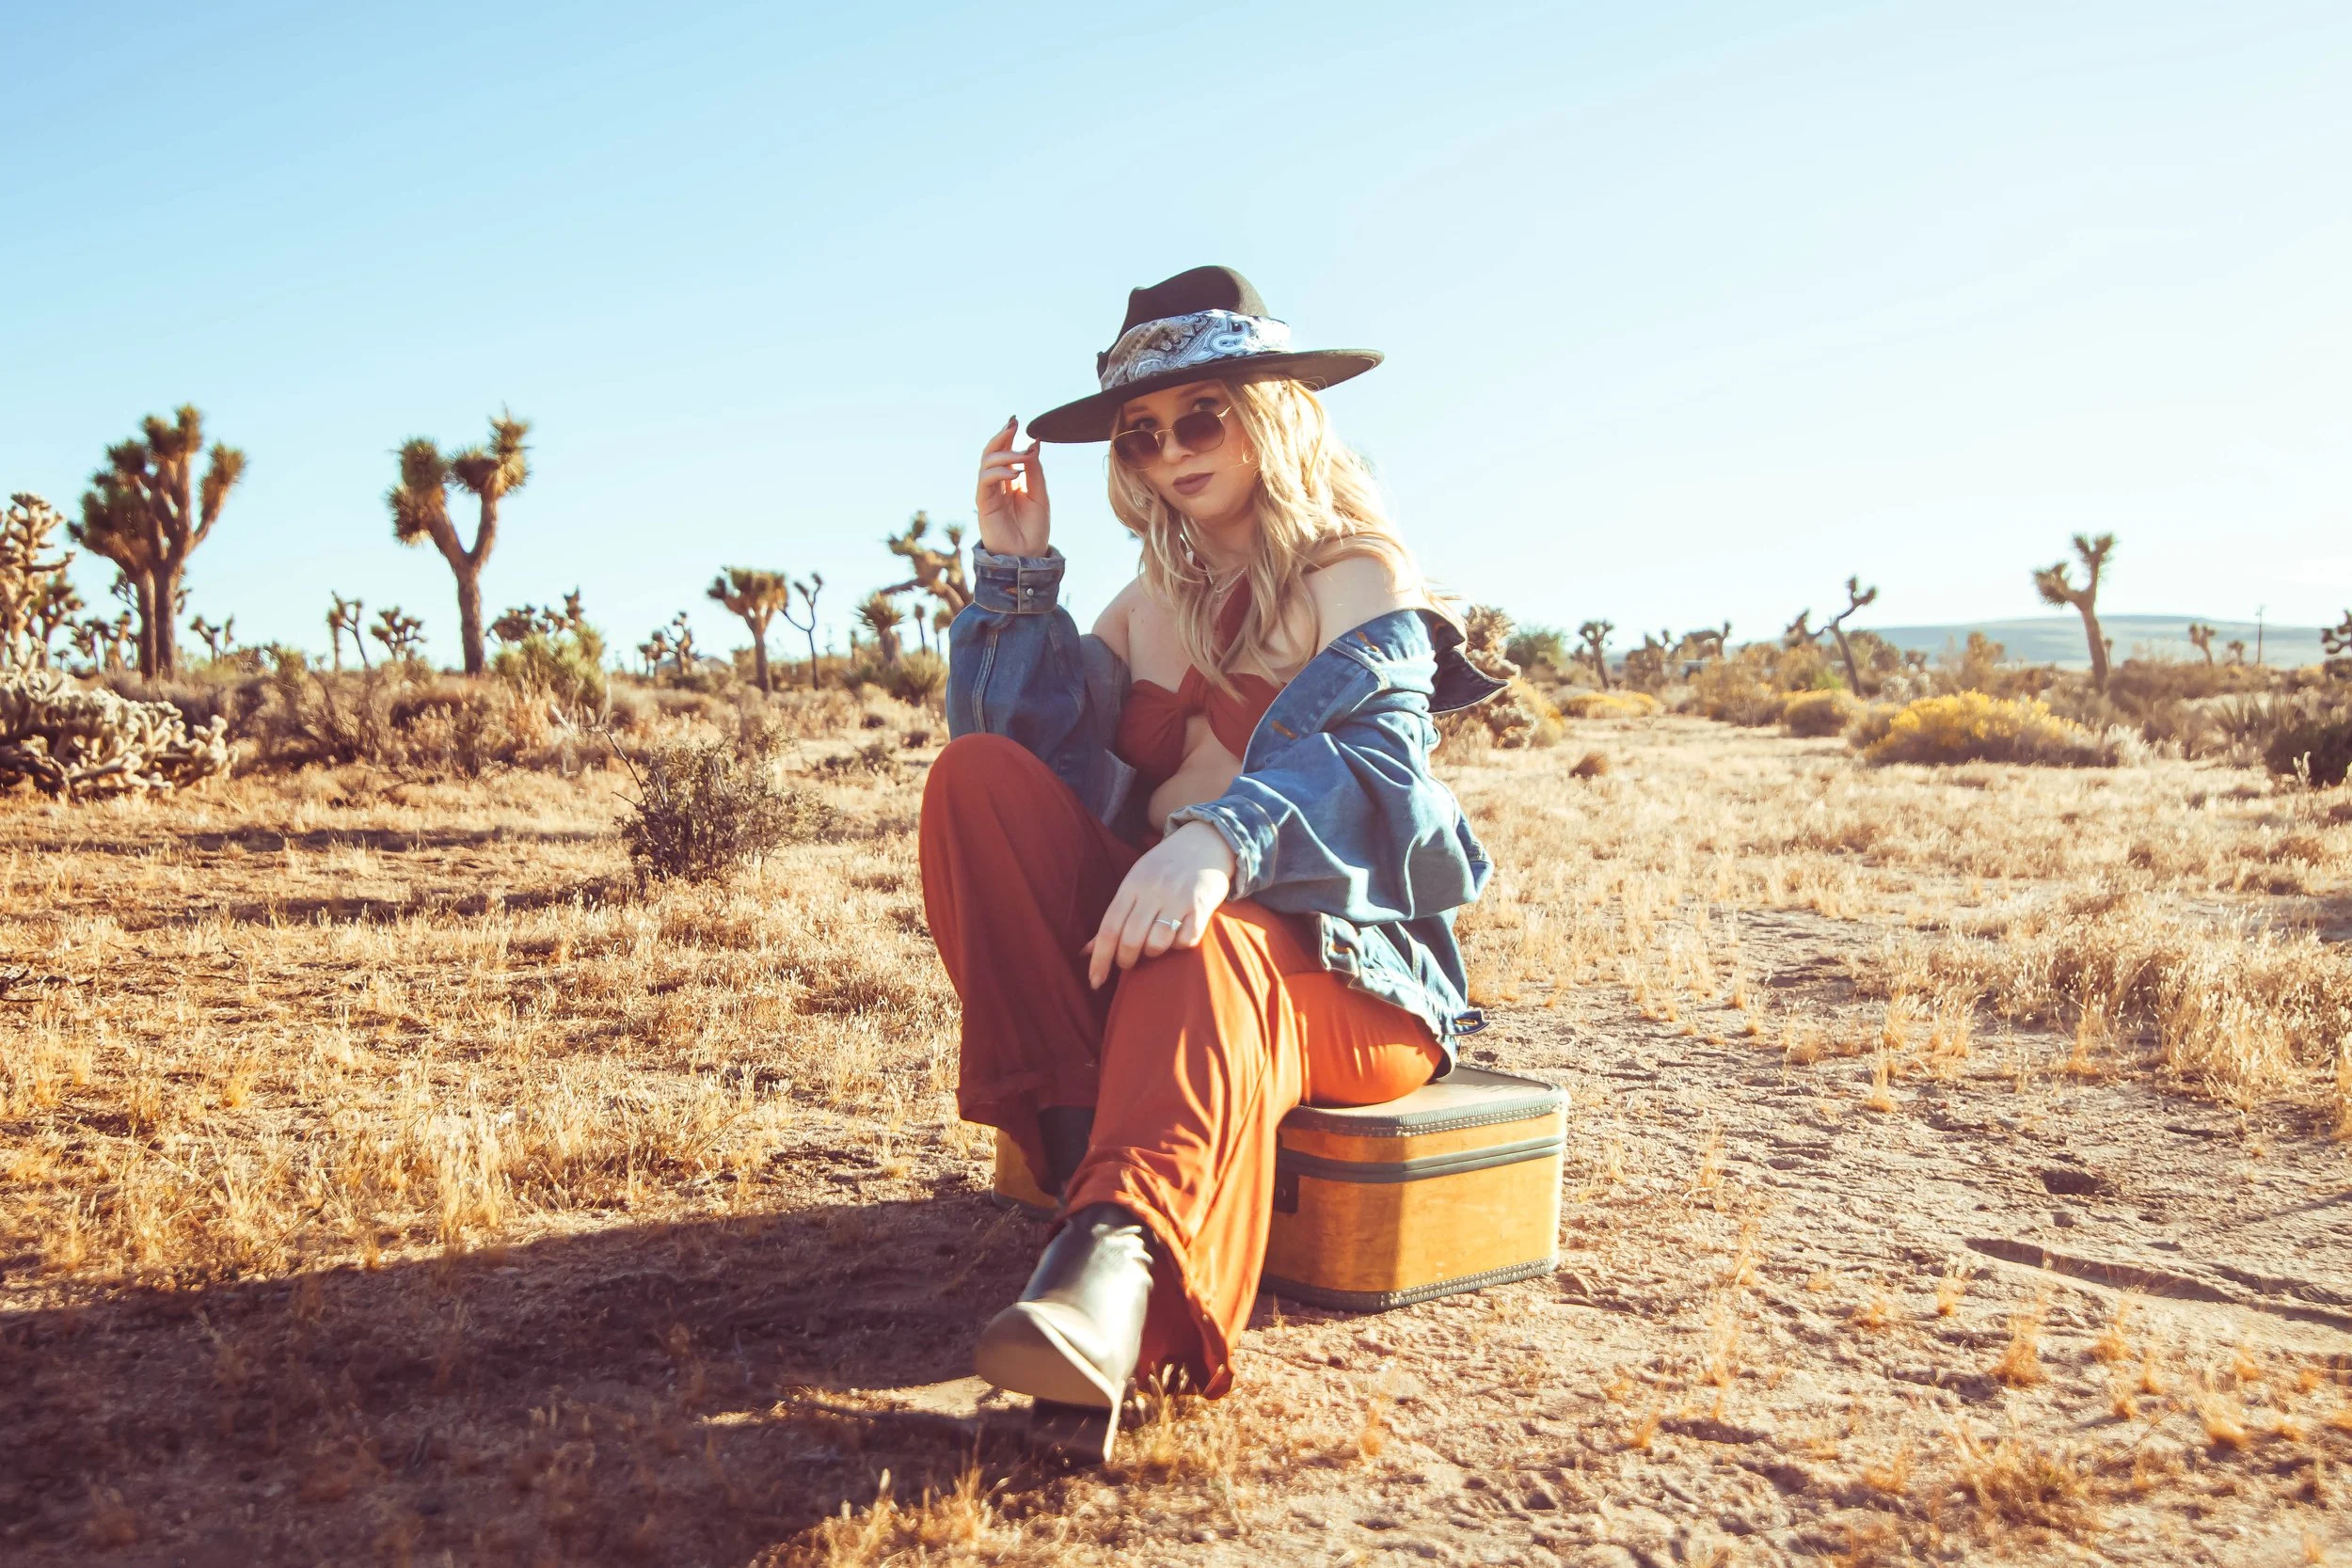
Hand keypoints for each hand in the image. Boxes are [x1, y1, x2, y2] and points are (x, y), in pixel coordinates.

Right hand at [975, 416, 1049, 557]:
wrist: (1028, 557)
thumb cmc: (1034, 529)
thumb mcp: (1040, 495)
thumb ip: (1035, 470)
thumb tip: (1033, 443)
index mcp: (1010, 480)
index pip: (1004, 452)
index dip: (1007, 436)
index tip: (1016, 420)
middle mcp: (997, 484)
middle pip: (991, 453)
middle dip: (1001, 437)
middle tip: (1013, 425)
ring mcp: (989, 493)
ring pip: (986, 464)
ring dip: (1004, 454)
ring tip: (1023, 455)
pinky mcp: (983, 504)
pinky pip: (985, 482)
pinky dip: (998, 473)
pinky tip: (1014, 473)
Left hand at [1081, 821, 1236, 987]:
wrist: (1205, 841)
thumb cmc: (1164, 868)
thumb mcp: (1135, 883)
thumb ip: (1114, 916)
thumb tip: (1085, 951)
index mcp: (1132, 884)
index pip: (1109, 928)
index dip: (1100, 959)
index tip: (1095, 982)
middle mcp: (1153, 891)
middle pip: (1130, 939)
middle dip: (1125, 960)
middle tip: (1128, 962)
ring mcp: (1179, 898)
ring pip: (1157, 943)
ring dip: (1152, 953)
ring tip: (1154, 946)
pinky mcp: (1202, 906)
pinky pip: (1187, 940)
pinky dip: (1180, 945)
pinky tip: (1178, 936)